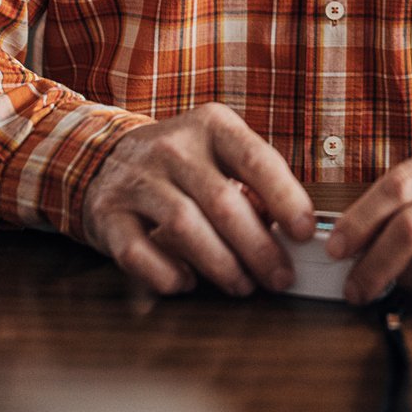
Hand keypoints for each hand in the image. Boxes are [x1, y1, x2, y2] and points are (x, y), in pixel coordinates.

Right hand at [78, 102, 314, 297]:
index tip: (306, 233)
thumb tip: (294, 236)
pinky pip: (137, 251)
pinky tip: (186, 283)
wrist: (106, 156)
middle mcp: (172, 146)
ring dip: (220, 265)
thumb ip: (254, 185)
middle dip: (258, 247)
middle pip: (223, 201)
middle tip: (280, 278)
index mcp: (211, 125)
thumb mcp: (219, 155)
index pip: (256, 159)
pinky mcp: (108, 213)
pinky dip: (165, 274)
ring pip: (184, 226)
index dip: (286, 198)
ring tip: (242, 285)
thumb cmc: (181, 164)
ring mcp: (136, 179)